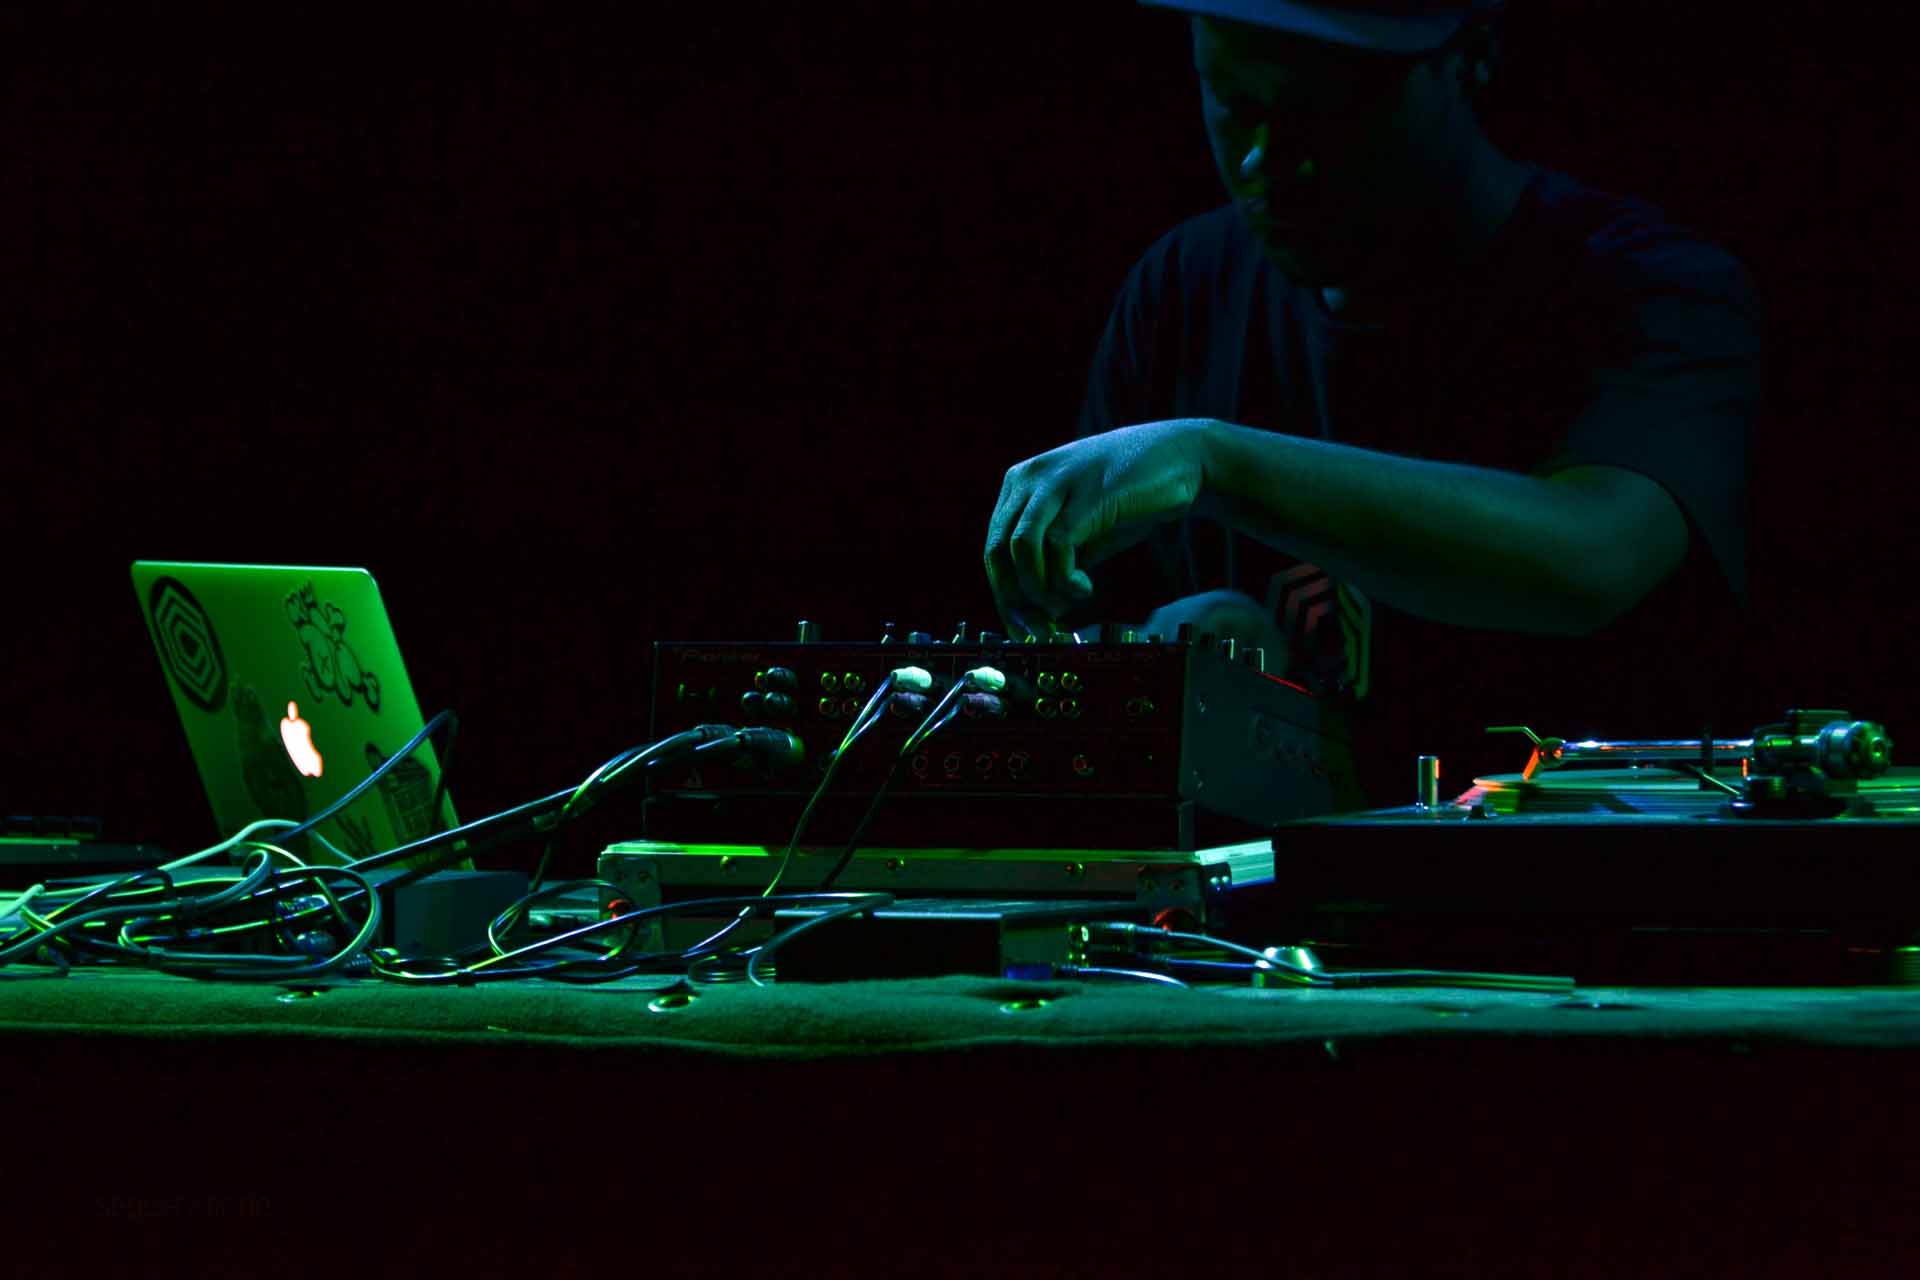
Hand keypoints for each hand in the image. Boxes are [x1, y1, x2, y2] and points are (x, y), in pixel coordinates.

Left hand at [984, 419, 1215, 632]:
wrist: (1181, 457)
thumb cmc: (1131, 494)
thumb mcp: (1083, 528)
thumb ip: (1056, 559)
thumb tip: (1039, 609)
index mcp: (1021, 483)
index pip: (993, 547)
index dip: (1004, 593)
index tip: (1021, 626)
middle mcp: (1029, 478)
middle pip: (997, 550)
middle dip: (1015, 599)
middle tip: (1038, 628)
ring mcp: (1055, 483)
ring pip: (1020, 550)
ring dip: (1039, 590)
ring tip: (1064, 605)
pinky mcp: (1084, 495)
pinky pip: (1057, 547)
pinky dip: (1065, 579)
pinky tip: (1084, 588)